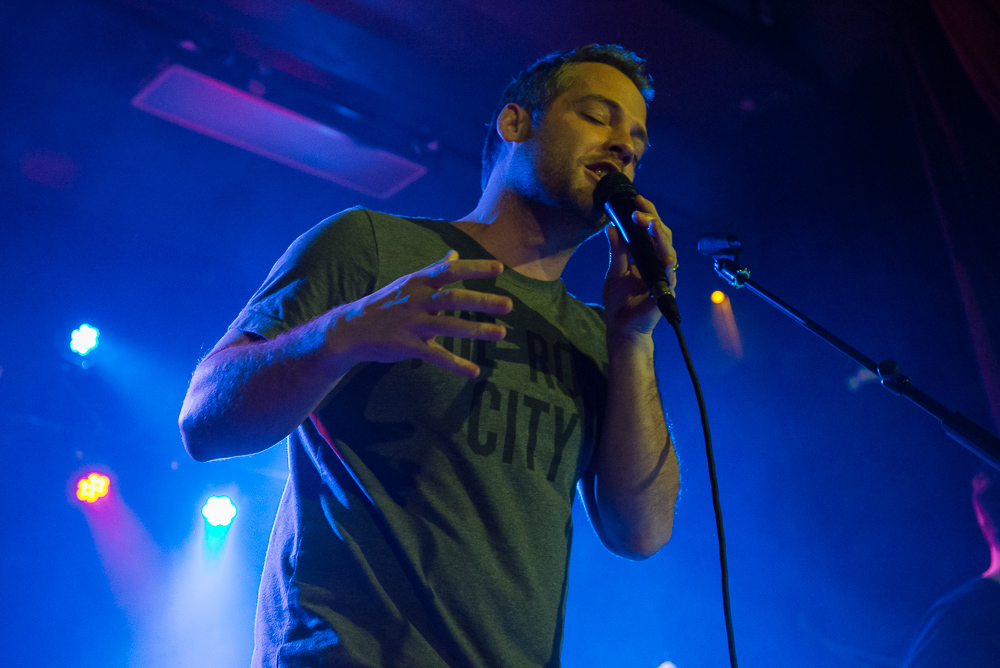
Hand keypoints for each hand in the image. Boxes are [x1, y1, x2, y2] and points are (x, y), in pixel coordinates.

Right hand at [330, 250, 512, 377]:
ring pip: (448, 326)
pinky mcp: (407, 346)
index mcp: (419, 282)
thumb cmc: (386, 303)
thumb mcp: (409, 281)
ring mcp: (412, 324)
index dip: (475, 268)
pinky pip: (435, 356)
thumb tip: (455, 253)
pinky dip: (455, 365)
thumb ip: (434, 268)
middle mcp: (417, 300)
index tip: (499, 268)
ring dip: (476, 330)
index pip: (450, 271)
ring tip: (501, 333)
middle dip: (482, 301)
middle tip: (509, 305)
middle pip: (453, 298)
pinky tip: (474, 372)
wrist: (351, 329)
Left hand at [603, 194, 677, 337]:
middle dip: (651, 219)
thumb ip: (617, 251)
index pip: (650, 231)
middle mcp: (659, 263)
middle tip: (638, 209)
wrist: (622, 327)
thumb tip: (610, 227)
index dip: (646, 214)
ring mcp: (664, 276)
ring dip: (660, 235)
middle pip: (662, 235)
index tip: (636, 200)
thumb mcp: (615, 271)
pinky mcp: (666, 290)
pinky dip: (668, 263)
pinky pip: (670, 274)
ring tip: (650, 223)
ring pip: (668, 250)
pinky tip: (665, 254)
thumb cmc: (620, 303)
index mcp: (647, 257)